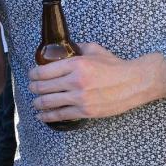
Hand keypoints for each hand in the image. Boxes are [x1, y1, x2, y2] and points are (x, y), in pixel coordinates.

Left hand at [28, 43, 153, 123]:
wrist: (135, 82)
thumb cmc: (115, 65)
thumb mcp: (94, 50)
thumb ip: (76, 48)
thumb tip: (62, 48)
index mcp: (75, 64)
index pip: (44, 71)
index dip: (33, 74)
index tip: (31, 75)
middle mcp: (75, 81)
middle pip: (43, 87)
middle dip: (33, 88)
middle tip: (31, 88)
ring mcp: (80, 98)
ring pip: (48, 102)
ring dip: (37, 103)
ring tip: (35, 103)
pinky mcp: (85, 111)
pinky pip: (61, 115)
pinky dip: (48, 116)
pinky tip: (42, 116)